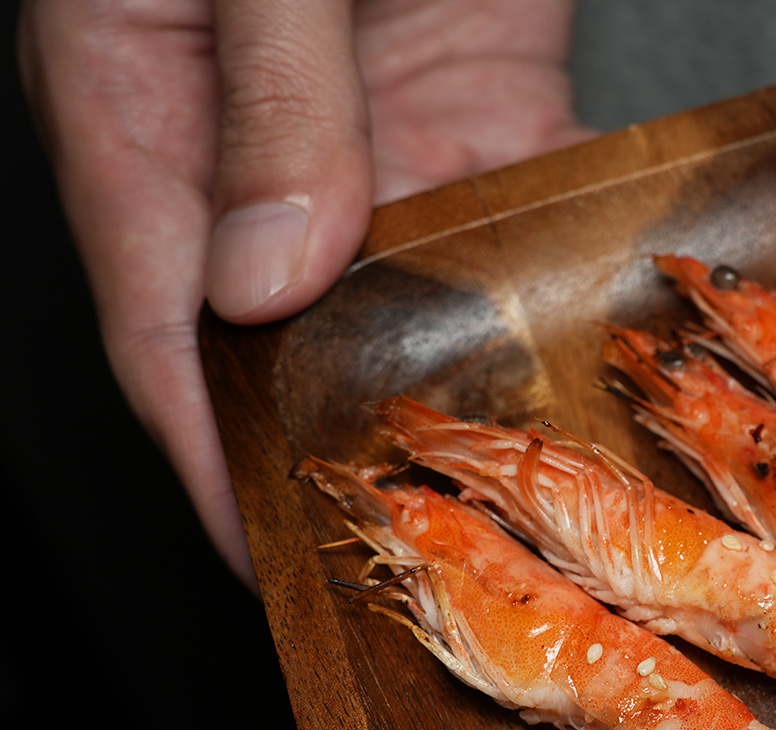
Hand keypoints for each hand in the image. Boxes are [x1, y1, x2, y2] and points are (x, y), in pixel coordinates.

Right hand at [18, 0, 591, 585]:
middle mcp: (257, 142)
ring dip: (473, 368)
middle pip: (297, 334)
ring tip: (526, 467)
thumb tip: (267, 270)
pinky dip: (564, 266)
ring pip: (422, 287)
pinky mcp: (480, 95)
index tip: (266, 550)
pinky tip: (599, 329)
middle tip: (421, 536)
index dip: (212, 453)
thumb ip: (267, 97)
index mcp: (139, 104)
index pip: (165, 327)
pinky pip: (526, 204)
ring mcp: (376, 128)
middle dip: (353, 436)